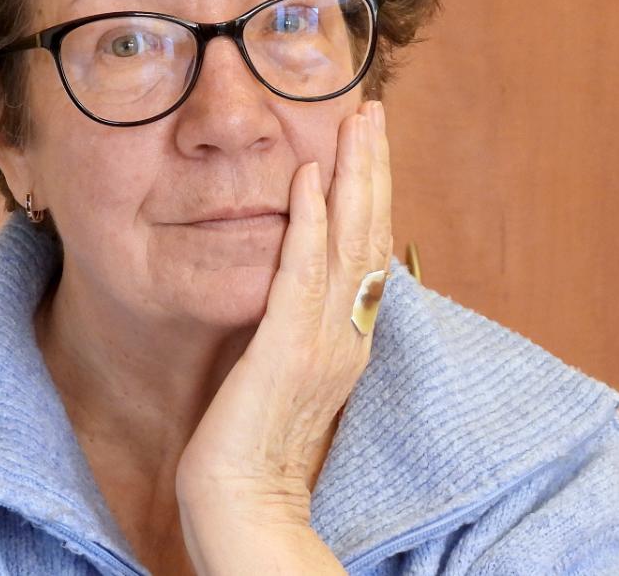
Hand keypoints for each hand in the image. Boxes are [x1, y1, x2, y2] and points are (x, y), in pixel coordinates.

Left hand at [175, 99, 392, 569]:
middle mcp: (348, 334)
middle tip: (375, 110)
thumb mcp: (287, 376)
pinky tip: (309, 179)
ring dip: (356, 176)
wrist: (243, 508)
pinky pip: (301, 275)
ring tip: (358, 123)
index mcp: (349, 339)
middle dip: (375, 167)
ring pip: (350, 242)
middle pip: (372, 233)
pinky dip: (310, 223)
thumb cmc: (256, 449)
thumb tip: (296, 287)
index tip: (371, 143)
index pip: (369, 250)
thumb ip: (299, 327)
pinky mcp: (286, 351)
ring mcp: (323, 342)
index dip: (374, 193)